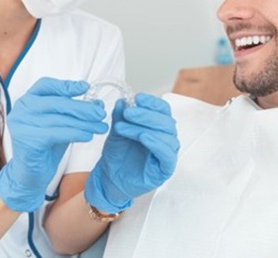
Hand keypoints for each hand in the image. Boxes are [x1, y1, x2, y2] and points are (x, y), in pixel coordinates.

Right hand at [0, 77, 107, 211]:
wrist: (32, 174)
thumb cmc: (47, 145)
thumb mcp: (63, 123)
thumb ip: (76, 111)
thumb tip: (98, 104)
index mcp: (28, 99)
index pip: (46, 85)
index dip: (67, 85)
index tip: (86, 87)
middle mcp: (21, 109)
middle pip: (57, 103)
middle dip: (83, 108)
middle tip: (101, 114)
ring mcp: (21, 124)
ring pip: (59, 119)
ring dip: (84, 123)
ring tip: (101, 127)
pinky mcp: (26, 140)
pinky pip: (56, 133)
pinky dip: (75, 133)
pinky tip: (89, 136)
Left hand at [84, 93, 178, 212]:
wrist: (110, 179)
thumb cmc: (117, 155)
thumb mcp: (117, 131)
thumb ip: (121, 116)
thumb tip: (123, 100)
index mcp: (158, 126)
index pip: (163, 110)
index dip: (152, 102)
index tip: (137, 98)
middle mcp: (167, 138)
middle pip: (166, 121)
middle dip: (146, 114)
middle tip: (128, 112)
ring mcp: (168, 153)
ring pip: (166, 135)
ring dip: (145, 127)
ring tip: (124, 127)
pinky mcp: (165, 169)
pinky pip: (167, 154)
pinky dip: (156, 144)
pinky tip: (143, 137)